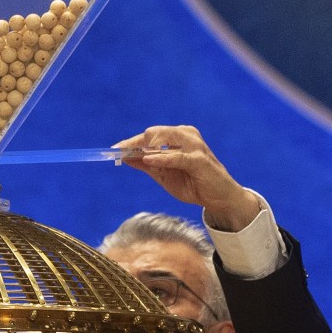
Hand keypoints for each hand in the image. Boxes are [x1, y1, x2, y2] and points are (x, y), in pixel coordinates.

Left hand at [114, 125, 260, 231]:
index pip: (149, 135)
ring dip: (146, 148)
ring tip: (131, 157)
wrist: (218, 199)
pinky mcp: (200, 160)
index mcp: (178, 137)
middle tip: (119, 153)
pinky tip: (148, 159)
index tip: (113, 150)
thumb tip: (125, 157)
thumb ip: (146, 165)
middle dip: (135, 143)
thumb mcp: (163, 175)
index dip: (130, 142)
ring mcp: (194, 146)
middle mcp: (186, 135)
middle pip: (154, 133)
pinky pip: (177, 156)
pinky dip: (162, 158)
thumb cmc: (192, 184)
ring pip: (164, 140)